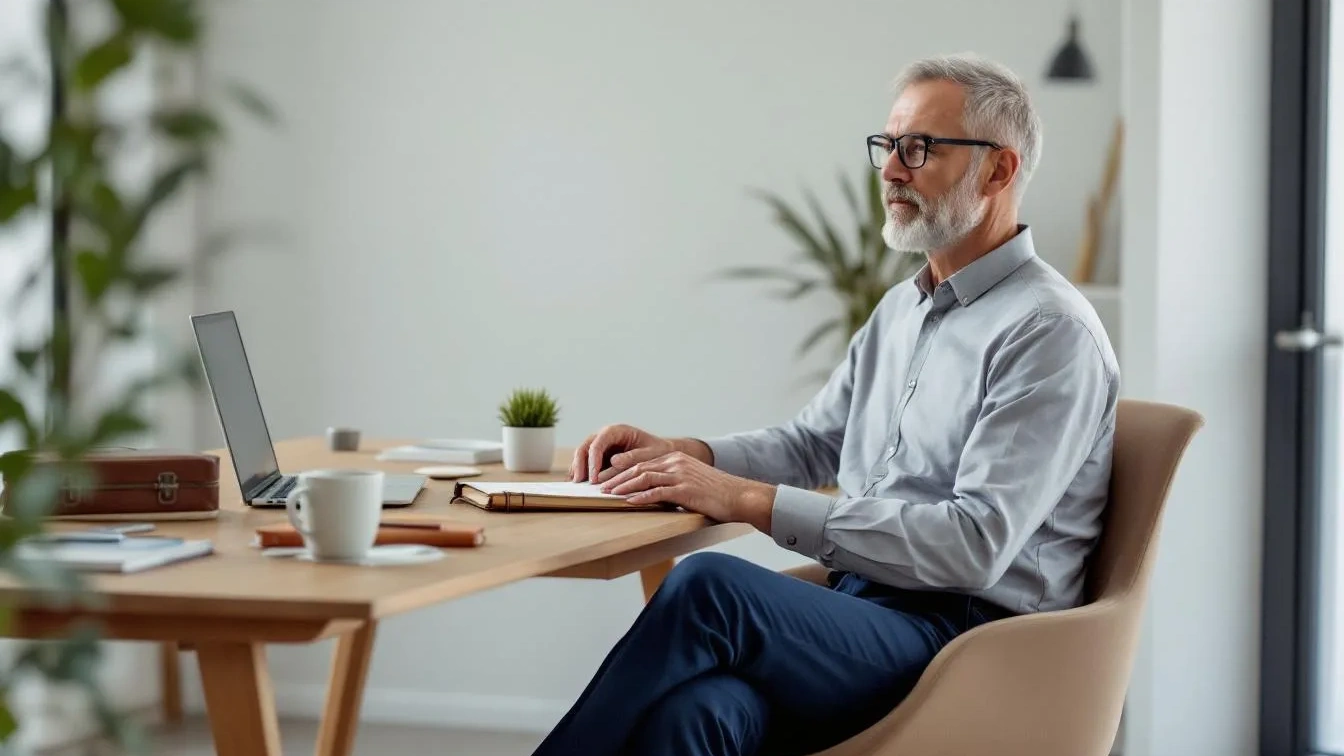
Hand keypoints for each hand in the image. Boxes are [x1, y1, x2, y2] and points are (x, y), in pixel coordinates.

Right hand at [569, 424, 675, 482]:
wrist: (660, 453)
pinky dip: (581, 472)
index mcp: (616, 431)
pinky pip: (585, 463)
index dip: (593, 460)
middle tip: (579, 482)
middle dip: (580, 464)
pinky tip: (580, 484)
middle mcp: (604, 436)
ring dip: (577, 469)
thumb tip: (613, 461)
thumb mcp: (649, 454)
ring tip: (576, 485)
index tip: (594, 477)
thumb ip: (632, 457)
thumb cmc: (656, 452)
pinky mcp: (598, 456)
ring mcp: (600, 445)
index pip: (599, 442)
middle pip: (585, 447)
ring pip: (582, 454)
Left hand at [599, 451, 774, 531]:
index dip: (621, 470)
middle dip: (617, 477)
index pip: (641, 462)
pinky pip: (657, 491)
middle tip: (600, 486)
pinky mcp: (685, 489)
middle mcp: (675, 462)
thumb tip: (651, 492)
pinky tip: (629, 502)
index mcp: (675, 458)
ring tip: (608, 494)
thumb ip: (671, 482)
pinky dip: (641, 497)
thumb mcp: (690, 482)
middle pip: (638, 467)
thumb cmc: (715, 493)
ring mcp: (680, 475)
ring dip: (623, 486)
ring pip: (644, 477)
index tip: (606, 478)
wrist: (738, 496)